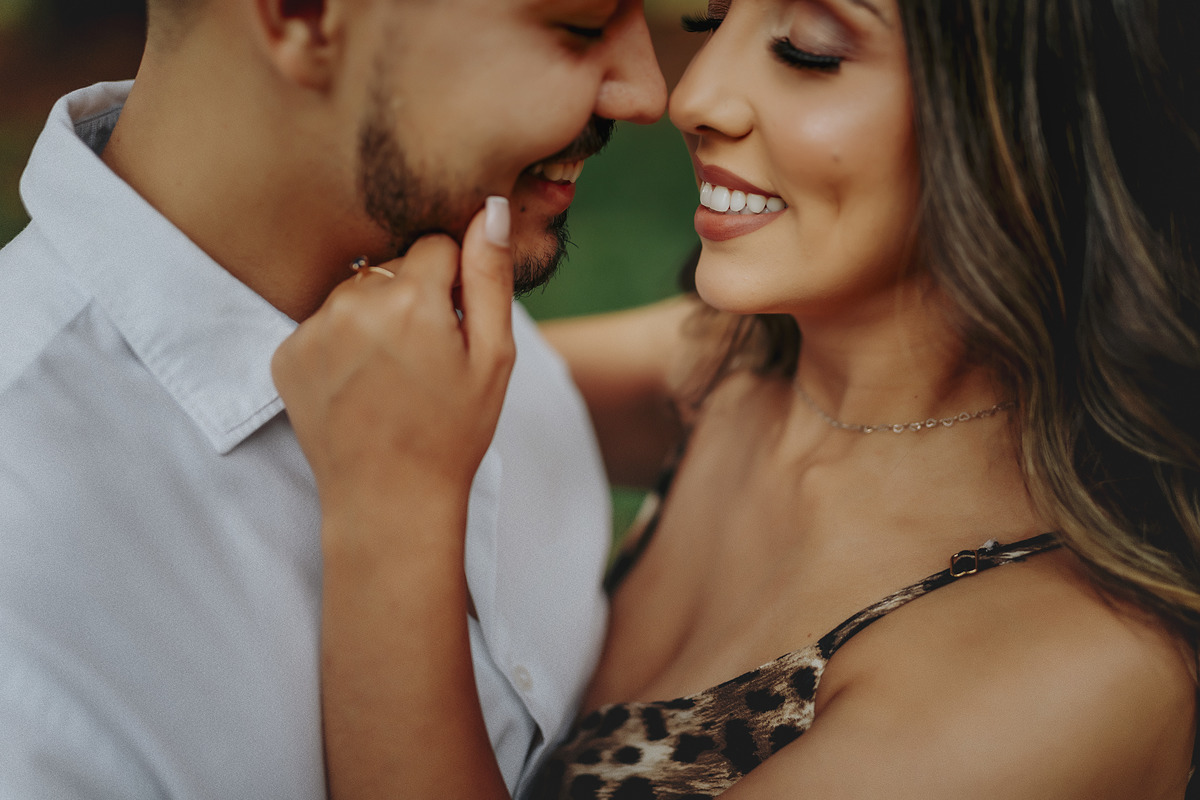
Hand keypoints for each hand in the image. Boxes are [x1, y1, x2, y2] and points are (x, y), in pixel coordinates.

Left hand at [272, 198, 514, 515]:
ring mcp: (312, 329)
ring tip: (391, 375)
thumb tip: (487, 207)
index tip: (455, 328)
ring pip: (357, 291)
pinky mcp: (286, 354)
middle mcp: (354, 302)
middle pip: (393, 266)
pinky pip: (323, 323)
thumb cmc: (453, 432)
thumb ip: (490, 277)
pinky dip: (343, 344)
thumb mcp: (493, 357)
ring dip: (376, 317)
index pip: (436, 245)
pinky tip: (360, 385)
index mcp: (412, 298)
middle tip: (425, 360)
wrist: (389, 500)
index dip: (454, 285)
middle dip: (414, 298)